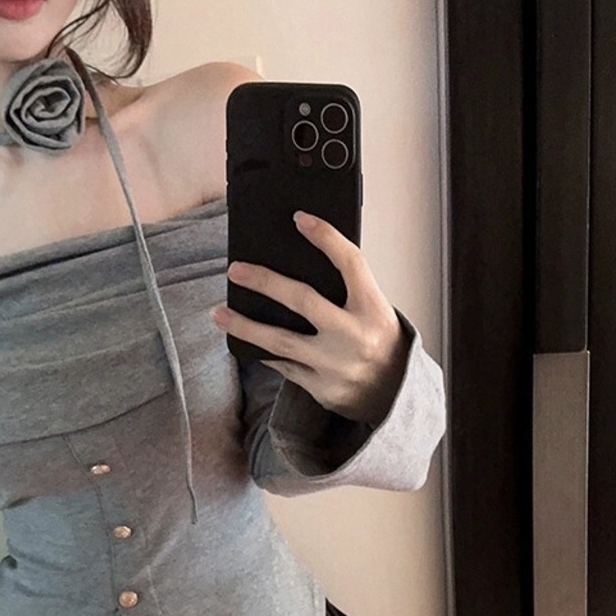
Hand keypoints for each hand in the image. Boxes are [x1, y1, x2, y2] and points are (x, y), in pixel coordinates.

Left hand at [213, 210, 410, 424]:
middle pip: (302, 301)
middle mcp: (354, 336)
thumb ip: (348, 290)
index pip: (350, 263)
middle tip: (235, 270)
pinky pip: (285, 367)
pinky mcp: (322, 388)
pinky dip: (265, 352)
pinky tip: (247, 342)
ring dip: (245, 326)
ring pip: (281, 342)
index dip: (325, 237)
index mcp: (373, 309)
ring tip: (219, 313)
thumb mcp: (376, 312)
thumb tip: (300, 263)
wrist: (396, 396)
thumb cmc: (380, 344)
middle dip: (265, 282)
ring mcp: (335, 365)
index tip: (299, 219)